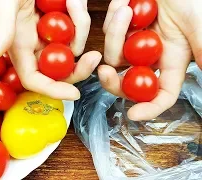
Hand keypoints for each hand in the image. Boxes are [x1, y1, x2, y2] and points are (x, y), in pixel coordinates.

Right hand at [0, 0, 101, 99]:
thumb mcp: (6, 1)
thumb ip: (1, 28)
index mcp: (20, 46)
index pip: (34, 79)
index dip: (52, 90)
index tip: (75, 94)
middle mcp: (36, 44)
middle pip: (60, 70)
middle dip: (79, 68)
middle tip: (94, 58)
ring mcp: (51, 33)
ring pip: (74, 46)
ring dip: (80, 27)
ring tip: (71, 1)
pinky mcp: (63, 20)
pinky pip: (79, 25)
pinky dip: (79, 13)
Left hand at [99, 0, 201, 119]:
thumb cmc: (192, 2)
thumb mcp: (201, 29)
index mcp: (170, 62)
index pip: (160, 94)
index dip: (149, 108)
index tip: (133, 114)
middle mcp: (150, 56)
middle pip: (126, 81)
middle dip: (112, 82)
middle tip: (104, 73)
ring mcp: (134, 41)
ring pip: (113, 53)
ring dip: (116, 33)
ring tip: (127, 10)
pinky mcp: (122, 26)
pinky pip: (108, 29)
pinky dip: (113, 17)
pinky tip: (126, 3)